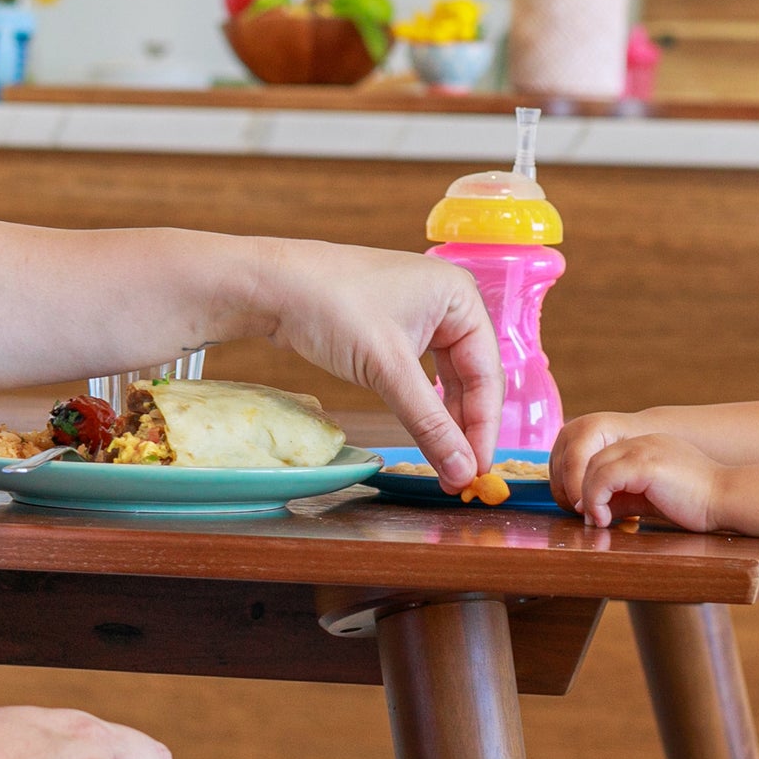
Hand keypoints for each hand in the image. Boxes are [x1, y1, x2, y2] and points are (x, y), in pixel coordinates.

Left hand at [252, 239, 500, 484]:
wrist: (270, 285)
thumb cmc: (329, 304)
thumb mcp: (386, 368)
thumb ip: (429, 423)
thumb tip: (461, 470)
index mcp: (461, 298)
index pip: (487, 374)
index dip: (485, 427)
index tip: (478, 470)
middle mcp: (449, 304)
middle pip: (473, 379)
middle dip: (467, 428)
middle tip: (462, 474)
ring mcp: (423, 316)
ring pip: (449, 380)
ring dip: (446, 421)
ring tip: (445, 462)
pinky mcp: (398, 330)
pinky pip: (423, 375)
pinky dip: (424, 405)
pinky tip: (425, 432)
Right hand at [550, 410, 646, 512]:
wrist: (643, 430)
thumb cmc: (645, 445)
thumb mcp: (636, 461)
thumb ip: (617, 483)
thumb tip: (599, 514)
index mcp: (588, 428)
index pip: (573, 465)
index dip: (581, 493)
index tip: (595, 514)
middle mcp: (570, 433)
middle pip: (561, 477)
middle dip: (578, 502)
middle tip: (599, 517)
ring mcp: (562, 444)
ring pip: (557, 485)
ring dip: (575, 502)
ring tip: (599, 509)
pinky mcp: (559, 456)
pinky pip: (558, 485)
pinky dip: (572, 498)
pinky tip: (593, 502)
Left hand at [578, 433, 724, 530]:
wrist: (726, 498)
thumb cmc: (697, 504)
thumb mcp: (652, 498)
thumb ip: (626, 498)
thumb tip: (597, 510)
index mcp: (647, 446)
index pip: (605, 457)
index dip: (593, 484)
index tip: (594, 511)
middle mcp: (643, 442)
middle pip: (595, 459)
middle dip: (585, 490)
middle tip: (590, 518)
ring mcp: (644, 450)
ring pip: (595, 467)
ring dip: (589, 496)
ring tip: (598, 520)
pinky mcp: (645, 465)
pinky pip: (605, 478)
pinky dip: (597, 499)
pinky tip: (606, 519)